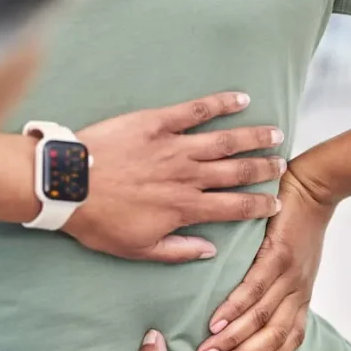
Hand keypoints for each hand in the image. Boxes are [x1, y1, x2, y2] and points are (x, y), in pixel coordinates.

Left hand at [64, 92, 286, 262]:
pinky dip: (220, 103)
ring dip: (253, 137)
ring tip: (274, 134)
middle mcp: (188, 176)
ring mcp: (174, 146)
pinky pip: (195, 111)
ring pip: (225, 141)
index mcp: (185, 207)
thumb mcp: (137, 249)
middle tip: (282, 165)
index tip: (277, 203)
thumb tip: (209, 250)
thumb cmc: (99, 221)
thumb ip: (177, 251)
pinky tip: (240, 98)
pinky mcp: (157, 123)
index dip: (260, 205)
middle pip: (238, 171)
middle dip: (264, 168)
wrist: (68, 186)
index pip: (234, 207)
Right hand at [195, 165, 333, 350]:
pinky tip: (216, 322)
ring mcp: (289, 274)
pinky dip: (234, 309)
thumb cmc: (300, 224)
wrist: (316, 187)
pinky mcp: (277, 254)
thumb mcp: (296, 263)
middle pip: (272, 338)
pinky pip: (254, 289)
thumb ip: (280, 286)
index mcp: (301, 295)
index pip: (289, 339)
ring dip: (233, 341)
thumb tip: (254, 306)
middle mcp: (297, 290)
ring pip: (261, 319)